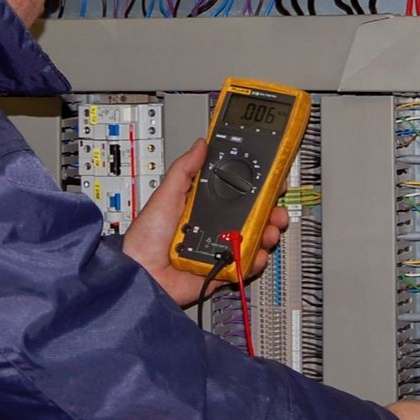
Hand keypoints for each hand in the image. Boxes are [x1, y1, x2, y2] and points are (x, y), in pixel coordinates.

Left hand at [121, 138, 288, 307]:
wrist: (143, 274)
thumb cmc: (146, 237)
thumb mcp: (165, 195)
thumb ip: (184, 170)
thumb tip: (200, 145)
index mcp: (204, 206)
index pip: (237, 192)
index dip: (256, 186)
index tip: (270, 180)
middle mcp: (216, 225)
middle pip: (253, 215)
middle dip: (270, 209)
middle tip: (275, 207)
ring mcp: (221, 248)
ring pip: (254, 238)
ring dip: (268, 232)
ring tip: (270, 230)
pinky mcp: (223, 270)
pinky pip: (247, 264)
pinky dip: (256, 259)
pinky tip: (257, 252)